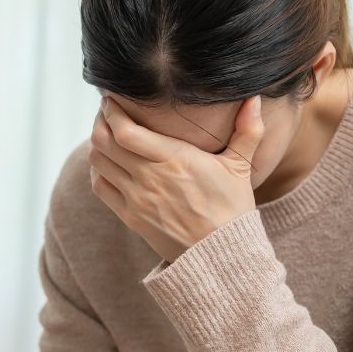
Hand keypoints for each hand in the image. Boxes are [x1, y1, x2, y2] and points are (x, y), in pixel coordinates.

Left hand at [88, 95, 263, 262]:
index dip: (112, 111)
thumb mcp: (241, 166)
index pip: (126, 132)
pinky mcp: (129, 216)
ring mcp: (136, 199)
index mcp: (174, 160)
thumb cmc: (231, 208)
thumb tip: (255, 97)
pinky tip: (107, 160)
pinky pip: (100, 186)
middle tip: (106, 110)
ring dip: (97, 143)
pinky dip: (97, 169)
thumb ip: (249, 130)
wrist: (218, 254)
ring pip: (98, 163)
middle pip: (104, 142)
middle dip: (100, 121)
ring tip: (105, 131)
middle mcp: (149, 178)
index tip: (112, 98)